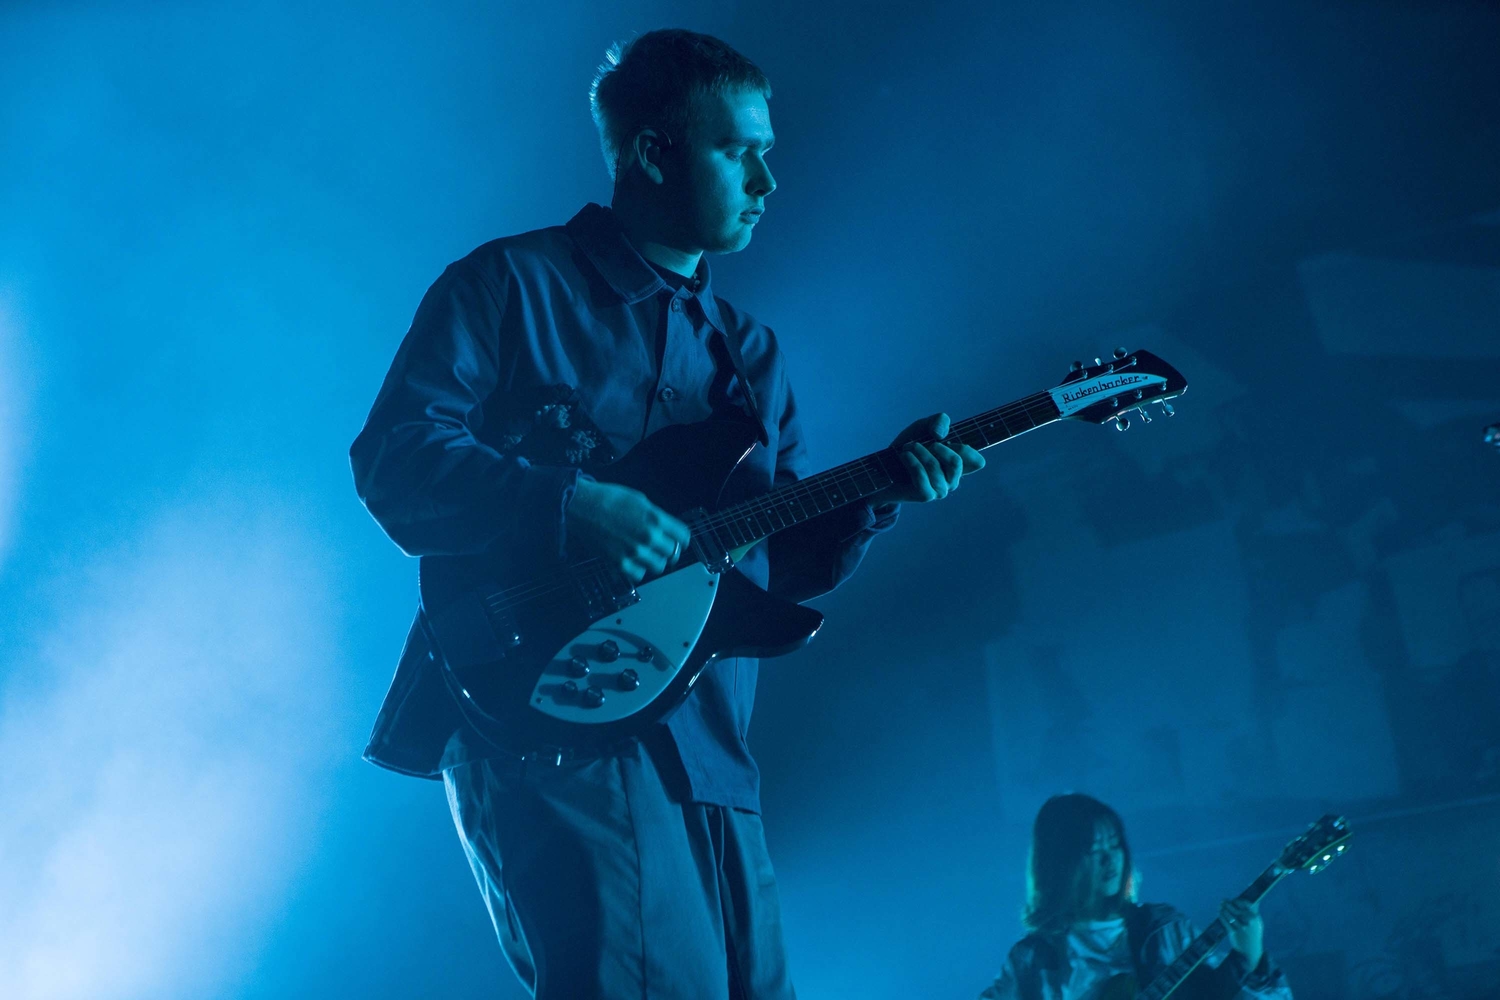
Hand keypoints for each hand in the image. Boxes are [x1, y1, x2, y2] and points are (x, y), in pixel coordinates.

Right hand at [566, 479, 691, 582]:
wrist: (580, 506)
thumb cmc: (607, 498)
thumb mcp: (639, 500)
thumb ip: (655, 516)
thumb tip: (665, 528)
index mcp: (655, 518)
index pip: (683, 536)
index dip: (681, 539)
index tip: (677, 540)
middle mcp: (648, 537)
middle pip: (672, 553)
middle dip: (667, 550)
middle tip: (659, 547)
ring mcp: (634, 552)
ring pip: (658, 567)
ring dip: (654, 561)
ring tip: (645, 554)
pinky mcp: (619, 563)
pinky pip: (639, 575)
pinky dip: (637, 570)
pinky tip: (632, 561)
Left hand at [873, 413, 985, 504]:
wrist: (883, 468)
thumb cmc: (907, 448)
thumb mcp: (923, 427)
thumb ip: (938, 421)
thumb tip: (941, 435)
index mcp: (957, 465)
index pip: (977, 461)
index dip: (966, 449)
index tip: (946, 440)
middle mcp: (952, 480)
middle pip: (957, 462)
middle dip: (937, 448)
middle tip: (920, 443)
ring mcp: (941, 490)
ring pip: (935, 467)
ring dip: (918, 452)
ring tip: (907, 448)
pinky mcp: (926, 496)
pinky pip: (922, 475)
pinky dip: (911, 461)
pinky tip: (904, 456)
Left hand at [1219, 898, 1263, 969]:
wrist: (1252, 951)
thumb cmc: (1254, 934)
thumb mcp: (1258, 923)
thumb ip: (1254, 911)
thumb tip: (1251, 898)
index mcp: (1255, 917)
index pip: (1245, 904)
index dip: (1238, 901)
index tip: (1233, 900)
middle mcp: (1248, 921)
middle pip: (1235, 908)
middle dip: (1227, 904)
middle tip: (1222, 901)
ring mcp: (1241, 927)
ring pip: (1229, 915)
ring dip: (1223, 909)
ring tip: (1220, 907)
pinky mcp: (1234, 933)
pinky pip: (1225, 922)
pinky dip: (1221, 917)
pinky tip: (1219, 914)